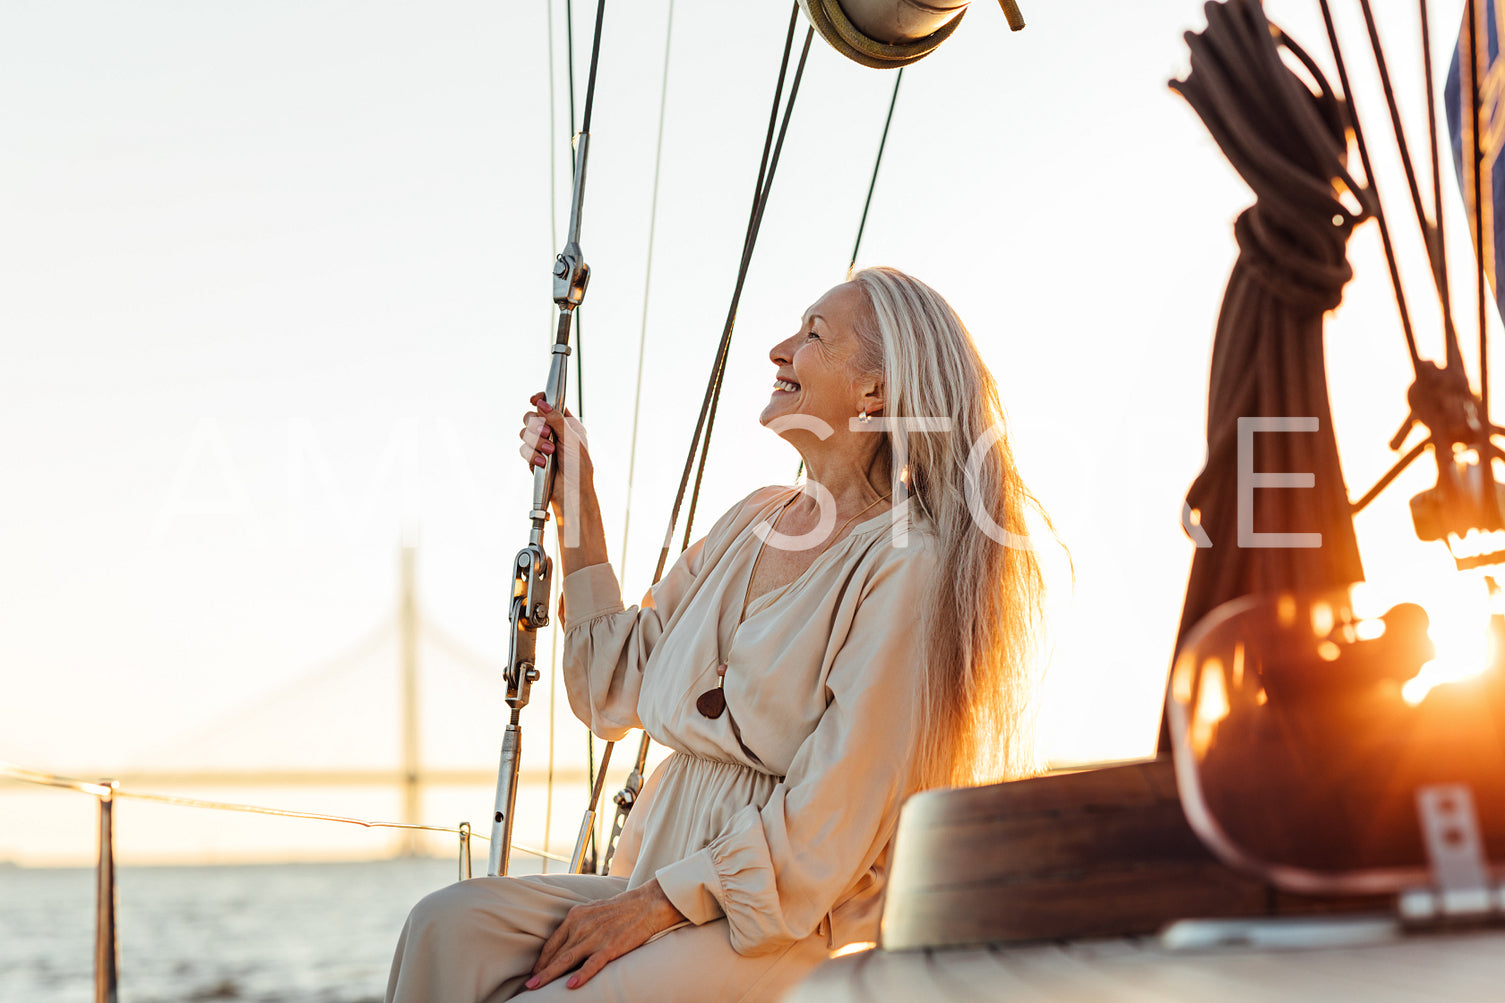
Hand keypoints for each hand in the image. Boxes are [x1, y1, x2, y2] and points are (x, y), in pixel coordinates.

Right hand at [517, 392, 592, 508]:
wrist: (572, 491)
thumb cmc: (579, 466)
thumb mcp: (572, 439)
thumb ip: (556, 419)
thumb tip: (541, 403)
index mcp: (566, 423)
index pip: (550, 404)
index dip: (540, 400)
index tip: (534, 400)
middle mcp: (553, 432)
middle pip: (532, 416)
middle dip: (537, 425)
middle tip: (547, 434)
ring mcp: (542, 445)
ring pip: (525, 433)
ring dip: (536, 442)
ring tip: (549, 452)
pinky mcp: (533, 458)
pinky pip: (524, 450)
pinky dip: (532, 455)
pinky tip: (542, 463)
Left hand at [525, 879, 684, 990]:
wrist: (647, 904)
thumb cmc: (620, 909)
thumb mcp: (593, 912)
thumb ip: (578, 926)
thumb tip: (566, 945)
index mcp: (576, 916)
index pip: (552, 942)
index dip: (542, 959)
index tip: (534, 972)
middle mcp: (582, 925)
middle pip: (557, 953)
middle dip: (541, 971)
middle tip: (528, 985)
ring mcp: (596, 936)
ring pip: (568, 959)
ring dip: (550, 975)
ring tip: (537, 987)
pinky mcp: (611, 946)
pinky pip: (592, 964)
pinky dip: (581, 975)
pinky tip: (570, 985)